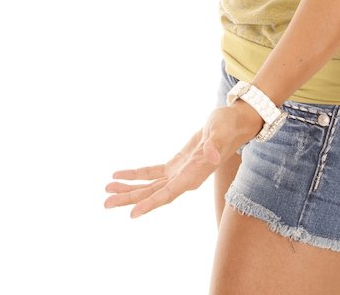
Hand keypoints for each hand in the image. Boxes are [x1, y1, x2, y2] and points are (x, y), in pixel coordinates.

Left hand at [103, 103, 262, 217]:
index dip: (150, 203)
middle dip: (130, 199)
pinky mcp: (175, 166)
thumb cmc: (227, 127)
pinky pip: (151, 173)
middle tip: (106, 203)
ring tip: (107, 190)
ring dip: (129, 189)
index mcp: (193, 176)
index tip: (132, 214)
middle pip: (154, 194)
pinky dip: (135, 175)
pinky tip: (118, 175)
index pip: (168, 194)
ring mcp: (179, 174)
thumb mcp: (220, 132)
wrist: (233, 124)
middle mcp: (184, 180)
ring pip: (150, 186)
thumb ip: (214, 145)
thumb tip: (211, 156)